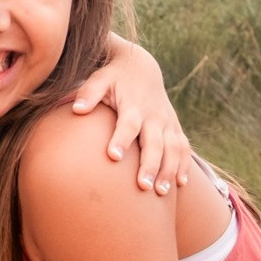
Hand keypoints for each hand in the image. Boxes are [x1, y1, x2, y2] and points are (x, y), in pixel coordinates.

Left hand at [72, 41, 191, 194]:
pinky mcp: (174, 128)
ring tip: (160, 192)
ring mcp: (167, 123)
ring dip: (169, 170)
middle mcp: (153, 116)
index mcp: (133, 106)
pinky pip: (183, 148)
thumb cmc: (114, 78)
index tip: (113, 156)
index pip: (128, 124)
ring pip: (172, 149)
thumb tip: (76, 109)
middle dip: (150, 164)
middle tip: (142, 186)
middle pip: (154, 143)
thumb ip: (88, 93)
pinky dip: (184, 165)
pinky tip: (180, 184)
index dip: (121, 139)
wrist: (142, 68)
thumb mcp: (100, 79)